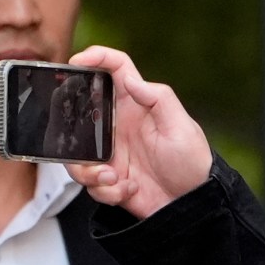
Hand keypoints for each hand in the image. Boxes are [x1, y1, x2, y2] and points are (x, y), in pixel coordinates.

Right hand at [61, 45, 214, 220]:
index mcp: (136, 106)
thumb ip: (158, 98)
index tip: (76, 61)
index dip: (96, 58)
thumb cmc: (193, 163)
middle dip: (71, 128)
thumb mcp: (181, 127)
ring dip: (90, 171)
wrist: (190, 206)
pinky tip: (127, 189)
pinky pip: (89, 182)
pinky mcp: (108, 178)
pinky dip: (105, 190)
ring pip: (78, 155)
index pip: (115, 70)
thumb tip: (129, 77)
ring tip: (113, 178)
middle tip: (79, 142)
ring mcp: (111, 153)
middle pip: (80, 113)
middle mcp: (119, 126)